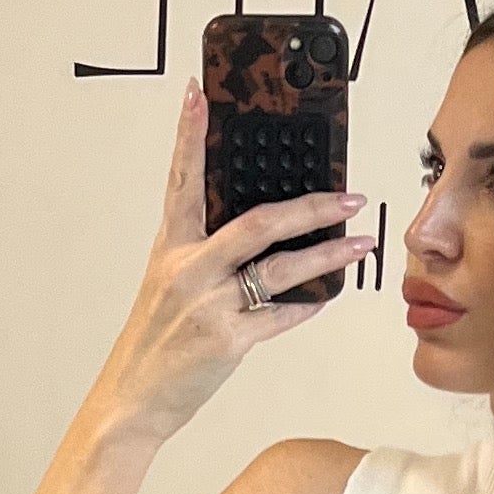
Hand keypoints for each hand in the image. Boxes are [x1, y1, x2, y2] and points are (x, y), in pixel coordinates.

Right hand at [87, 85, 378, 447]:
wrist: (132, 398)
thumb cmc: (154, 342)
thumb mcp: (167, 286)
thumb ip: (202, 256)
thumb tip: (256, 235)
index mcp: (170, 248)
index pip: (181, 180)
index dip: (188, 135)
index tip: (197, 94)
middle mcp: (188, 269)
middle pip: (258, 222)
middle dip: (310, 207)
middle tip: (348, 197)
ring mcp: (208, 305)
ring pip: (280, 269)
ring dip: (328, 255)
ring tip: (361, 244)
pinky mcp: (227, 340)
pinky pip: (281, 315)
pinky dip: (308, 304)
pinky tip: (327, 295)